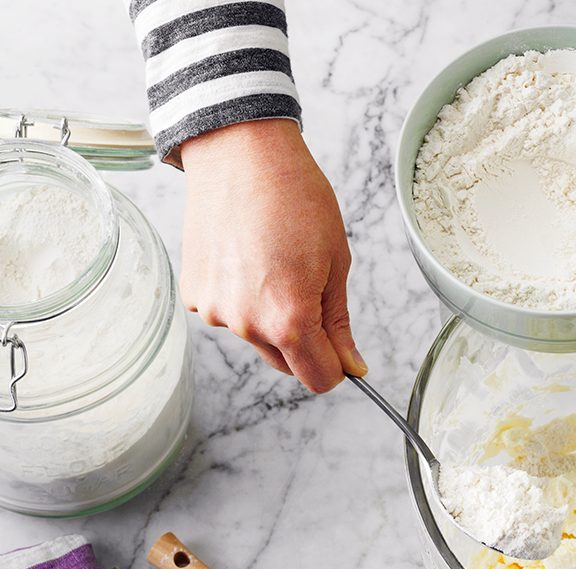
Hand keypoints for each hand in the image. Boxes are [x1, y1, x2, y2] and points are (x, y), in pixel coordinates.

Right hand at [179, 119, 365, 393]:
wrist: (240, 153)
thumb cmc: (296, 198)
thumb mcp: (337, 262)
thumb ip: (339, 323)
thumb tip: (352, 365)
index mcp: (289, 319)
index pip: (319, 378)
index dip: (337, 367)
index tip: (342, 348)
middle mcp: (246, 323)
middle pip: (287, 363)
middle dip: (305, 342)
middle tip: (311, 288)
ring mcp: (215, 311)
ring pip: (257, 338)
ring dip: (271, 318)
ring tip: (275, 264)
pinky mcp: (194, 294)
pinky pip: (230, 314)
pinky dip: (242, 298)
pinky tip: (248, 258)